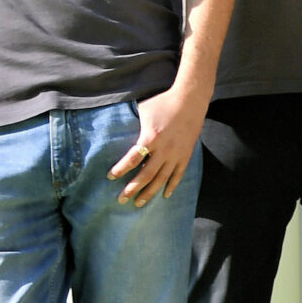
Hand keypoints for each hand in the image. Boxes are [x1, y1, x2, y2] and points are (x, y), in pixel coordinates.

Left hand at [108, 86, 208, 203]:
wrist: (191, 100)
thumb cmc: (164, 102)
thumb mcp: (144, 110)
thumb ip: (133, 124)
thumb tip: (118, 131)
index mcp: (151, 137)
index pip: (133, 158)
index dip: (121, 169)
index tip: (110, 176)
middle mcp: (164, 149)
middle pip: (146, 175)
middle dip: (132, 189)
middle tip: (121, 199)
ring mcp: (176, 154)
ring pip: (162, 179)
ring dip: (149, 193)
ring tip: (138, 203)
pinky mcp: (186, 155)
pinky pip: (178, 175)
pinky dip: (171, 186)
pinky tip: (164, 195)